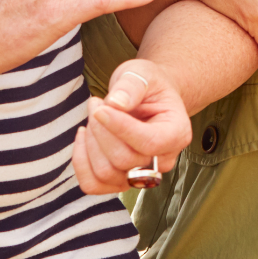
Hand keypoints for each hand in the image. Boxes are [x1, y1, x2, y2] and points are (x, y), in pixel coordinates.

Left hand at [74, 62, 192, 193]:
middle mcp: (163, 160)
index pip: (149, 143)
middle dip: (101, 130)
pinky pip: (93, 184)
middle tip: (97, 104)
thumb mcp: (142, 74)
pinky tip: (84, 137)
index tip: (100, 108)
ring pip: (106, 173)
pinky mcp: (121, 180)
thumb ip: (131, 86)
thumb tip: (116, 103)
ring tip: (94, 116)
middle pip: (124, 160)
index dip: (120, 128)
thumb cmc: (148, 86)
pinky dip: (81, 161)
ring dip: (90, 143)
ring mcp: (142, 174)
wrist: (148, 98)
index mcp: (177, 133)